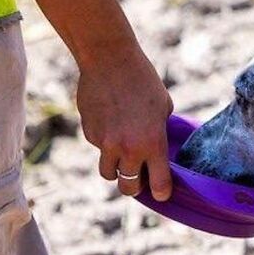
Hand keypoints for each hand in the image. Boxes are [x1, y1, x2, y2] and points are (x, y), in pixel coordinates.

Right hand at [76, 45, 173, 200]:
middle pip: (128, 188)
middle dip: (134, 187)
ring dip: (116, 169)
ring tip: (123, 154)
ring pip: (108, 173)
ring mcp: (105, 143)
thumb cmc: (143, 81)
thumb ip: (160, 132)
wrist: (109, 60)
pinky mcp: (89, 133)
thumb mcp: (164, 108)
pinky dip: (104, 144)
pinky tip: (110, 123)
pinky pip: (98, 149)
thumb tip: (159, 148)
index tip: (162, 194)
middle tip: (140, 179)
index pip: (159, 184)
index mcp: (153, 143)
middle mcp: (128, 148)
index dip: (162, 193)